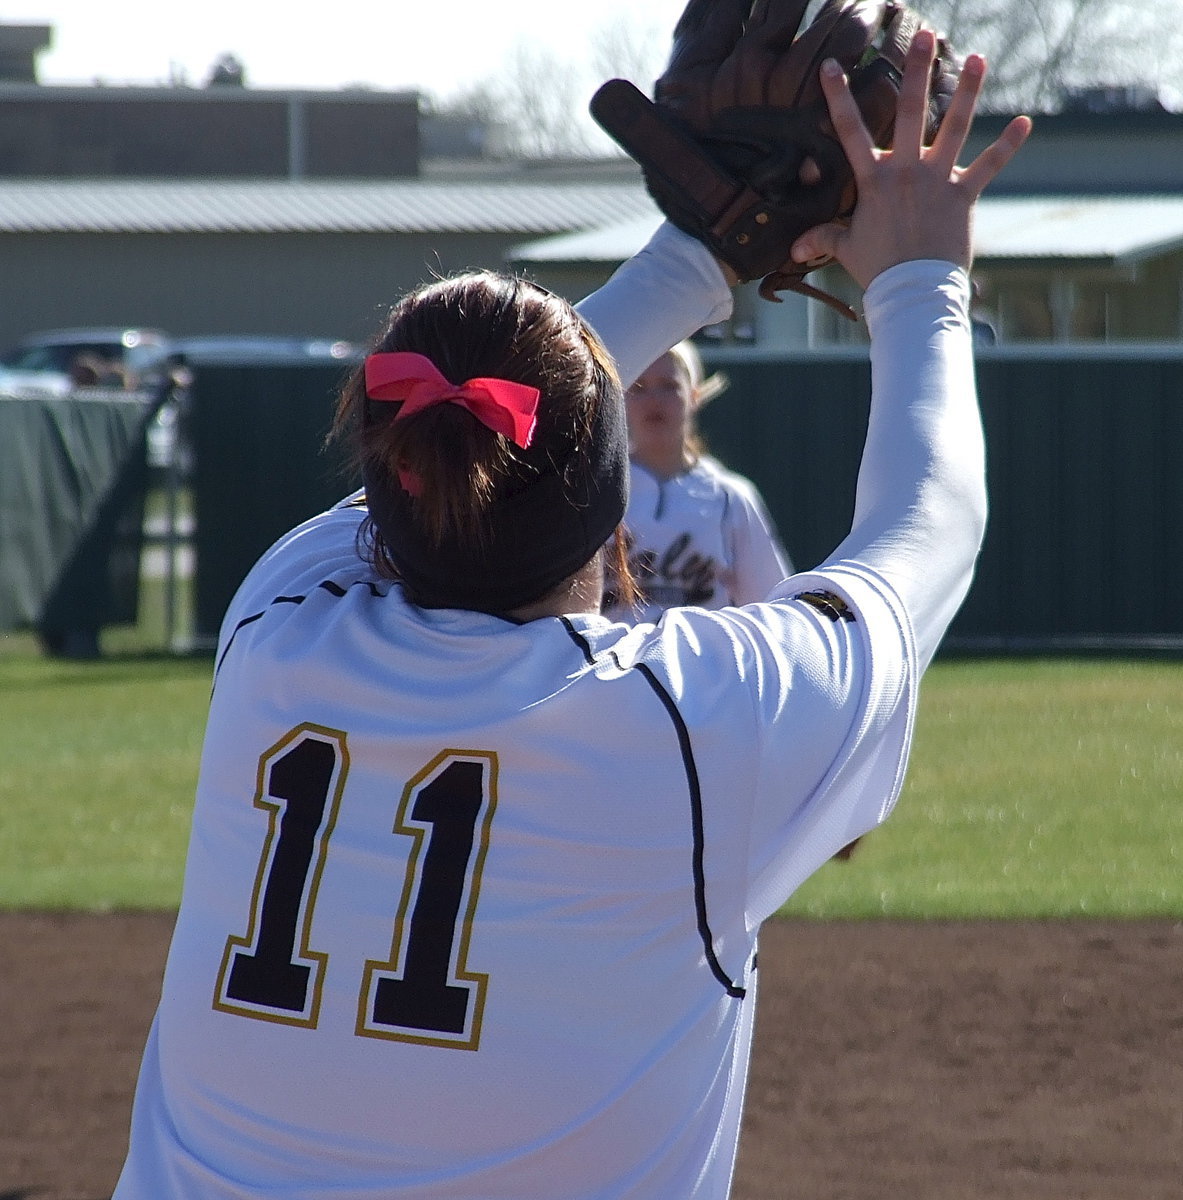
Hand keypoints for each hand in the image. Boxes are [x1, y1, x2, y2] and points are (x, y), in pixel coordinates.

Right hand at [789, 30, 1031, 290]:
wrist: (911, 291)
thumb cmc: (877, 269)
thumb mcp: (845, 249)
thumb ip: (823, 237)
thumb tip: (793, 248)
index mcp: (874, 180)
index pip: (849, 132)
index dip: (837, 97)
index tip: (829, 66)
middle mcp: (906, 172)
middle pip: (910, 112)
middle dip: (916, 71)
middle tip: (925, 35)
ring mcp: (938, 181)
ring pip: (955, 127)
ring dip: (969, 90)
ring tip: (979, 57)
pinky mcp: (963, 196)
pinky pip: (990, 166)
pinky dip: (1009, 145)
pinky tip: (1026, 122)